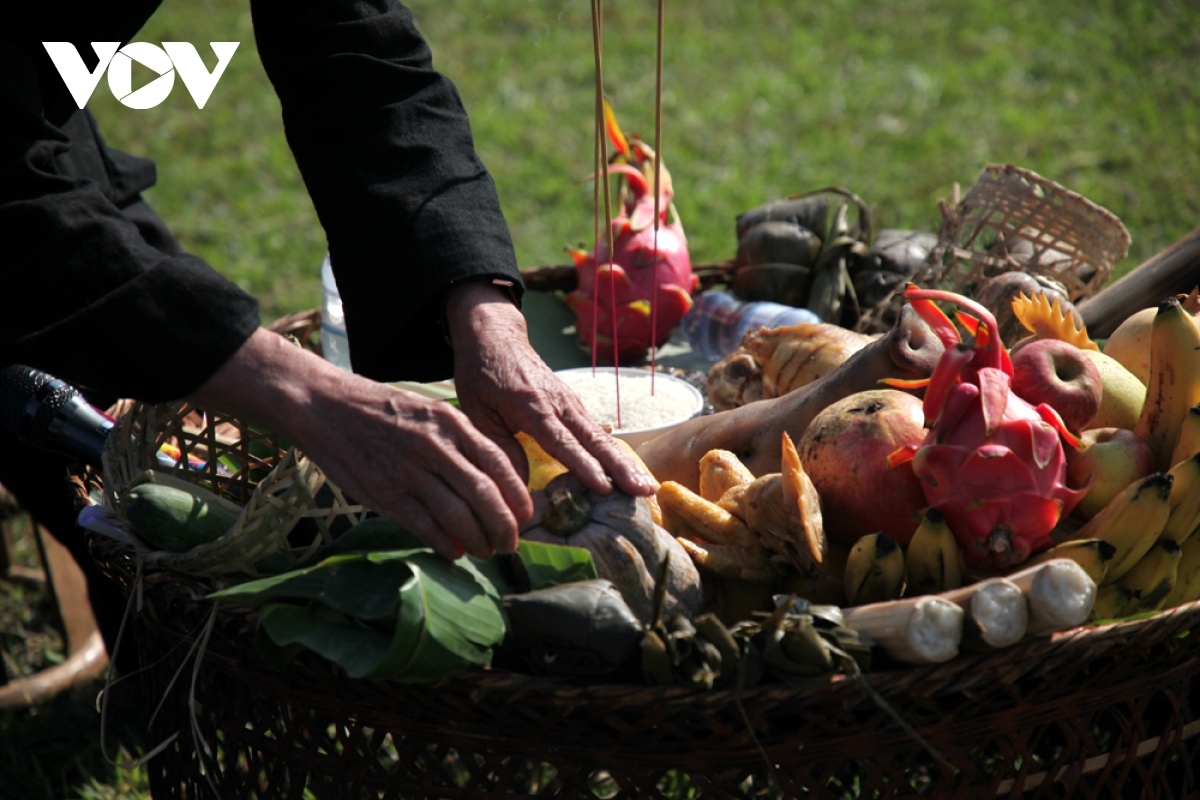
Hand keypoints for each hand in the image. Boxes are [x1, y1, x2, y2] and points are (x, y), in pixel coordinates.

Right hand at [187, 328, 529, 558]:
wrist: (323, 406)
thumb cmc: (380, 410)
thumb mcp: (428, 411)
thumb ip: (458, 441)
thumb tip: (488, 480)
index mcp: (451, 422)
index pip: (498, 463)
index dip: (517, 495)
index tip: (526, 515)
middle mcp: (435, 446)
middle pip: (484, 495)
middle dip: (504, 526)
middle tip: (510, 544)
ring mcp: (409, 471)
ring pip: (458, 516)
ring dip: (477, 540)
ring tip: (485, 552)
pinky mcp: (385, 493)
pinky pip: (425, 526)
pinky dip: (444, 544)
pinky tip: (453, 552)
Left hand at [445, 279, 657, 497]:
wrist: (495, 337)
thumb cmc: (481, 374)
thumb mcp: (477, 412)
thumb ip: (498, 448)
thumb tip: (520, 487)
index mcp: (532, 406)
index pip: (562, 441)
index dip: (583, 465)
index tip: (604, 487)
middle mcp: (559, 403)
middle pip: (595, 440)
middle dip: (621, 467)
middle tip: (645, 490)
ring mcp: (570, 403)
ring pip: (602, 436)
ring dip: (625, 462)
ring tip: (647, 486)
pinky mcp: (573, 405)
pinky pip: (597, 432)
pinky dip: (615, 453)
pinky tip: (629, 472)